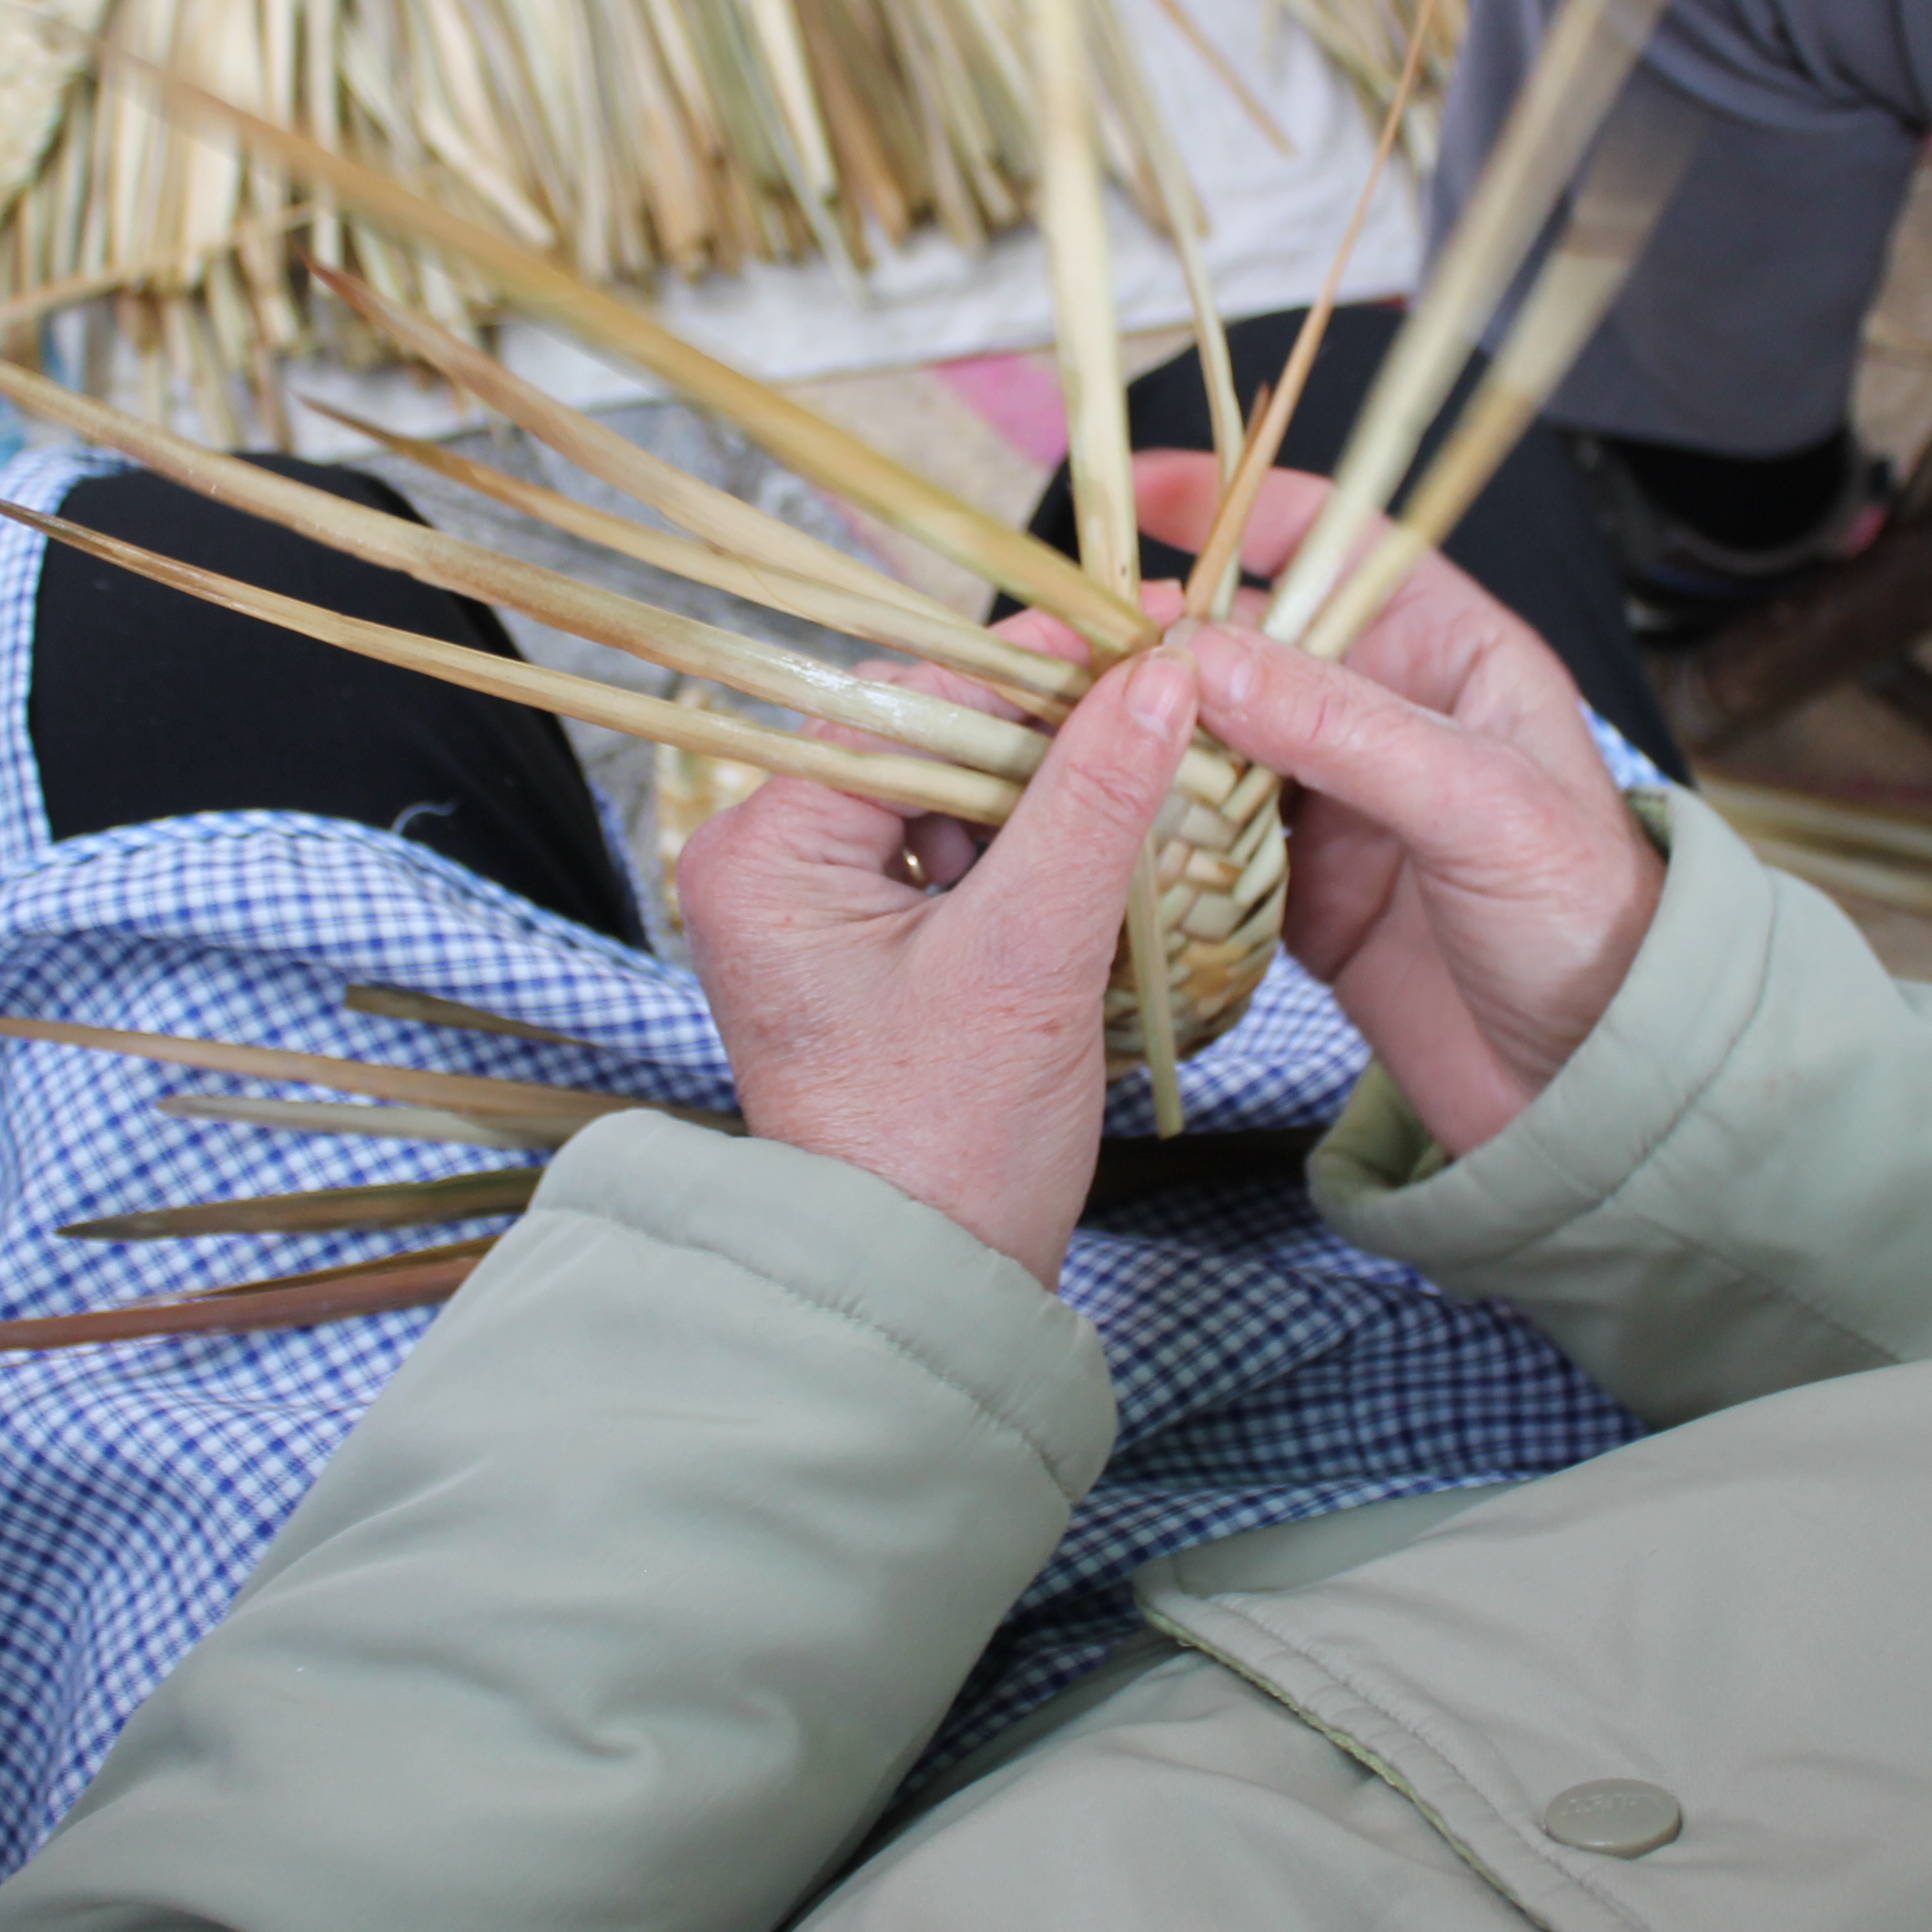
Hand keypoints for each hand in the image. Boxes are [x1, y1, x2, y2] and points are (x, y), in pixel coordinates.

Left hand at [677, 648, 1199, 1281]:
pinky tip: (1103, 868)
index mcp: (764, 849)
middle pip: (931, 738)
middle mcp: (767, 861)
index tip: (1144, 641)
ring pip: (954, 795)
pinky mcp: (866, 947)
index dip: (1034, 670)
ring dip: (1052, 799)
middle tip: (1167, 713)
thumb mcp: (1030, 957)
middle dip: (1051, 739)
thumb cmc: (944, 1149)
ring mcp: (814, 906)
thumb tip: (1154, 677)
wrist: (923, 1289)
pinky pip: (958, 858)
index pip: (909, 700)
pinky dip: (1034, 856)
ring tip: (1147, 806)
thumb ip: (1093, 803)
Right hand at [1135, 453, 1661, 1158]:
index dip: (1241, 507)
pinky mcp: (1296, 892)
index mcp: (1448, 654)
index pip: (1336, 542)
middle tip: (1067, 655)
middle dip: (1156, 640)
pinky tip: (1101, 826)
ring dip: (1140, 738)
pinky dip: (1152, 833)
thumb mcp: (1479, 803)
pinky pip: (1202, 841)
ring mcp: (1333, 804)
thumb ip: (1343, 726)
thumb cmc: (1587, 923)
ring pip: (1208, 741)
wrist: (1599, 1090)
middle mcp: (1381, 715)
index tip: (1141, 498)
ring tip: (1058, 734)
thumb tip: (1202, 655)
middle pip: (1244, 642)